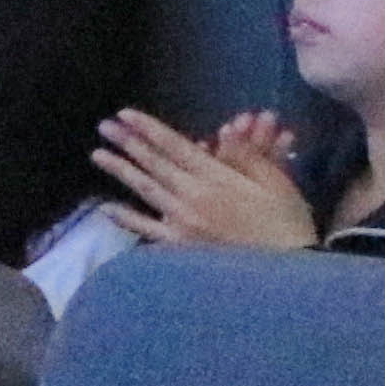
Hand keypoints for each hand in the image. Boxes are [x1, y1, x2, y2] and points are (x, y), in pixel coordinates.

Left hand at [94, 105, 317, 255]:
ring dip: (121, 171)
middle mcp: (193, 196)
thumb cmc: (286, 222)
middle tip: (104, 126)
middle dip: (128, 143)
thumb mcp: (276, 182)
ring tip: (97, 154)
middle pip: (155, 164)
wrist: (286, 271)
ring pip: (146, 190)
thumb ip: (246, 156)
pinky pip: (148, 229)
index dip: (149, 128)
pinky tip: (107, 207)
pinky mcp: (180, 246)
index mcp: (218, 177)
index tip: (125, 114)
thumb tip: (224, 130)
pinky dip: (127, 218)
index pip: (176, 146)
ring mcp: (183, 222)